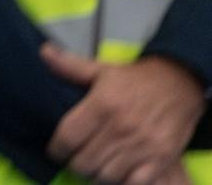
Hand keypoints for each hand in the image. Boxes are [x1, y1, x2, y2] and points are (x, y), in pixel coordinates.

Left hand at [42, 44, 205, 184]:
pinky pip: (135, 182)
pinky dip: (124, 181)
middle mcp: (121, 128)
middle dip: (76, 163)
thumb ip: (69, 65)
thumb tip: (43, 52)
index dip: (57, 149)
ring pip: (107, 175)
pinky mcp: (162, 159)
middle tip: (77, 159)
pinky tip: (119, 171)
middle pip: (85, 162)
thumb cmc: (135, 80)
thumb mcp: (101, 70)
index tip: (56, 151)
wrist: (179, 85)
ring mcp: (142, 146)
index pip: (68, 138)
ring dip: (98, 174)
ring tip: (96, 166)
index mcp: (101, 105)